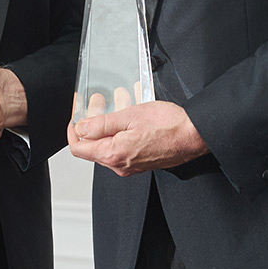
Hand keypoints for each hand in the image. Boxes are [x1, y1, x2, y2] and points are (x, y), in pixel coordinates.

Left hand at [68, 100, 208, 175]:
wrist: (195, 136)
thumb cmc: (169, 126)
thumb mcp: (130, 116)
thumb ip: (101, 124)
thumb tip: (81, 128)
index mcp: (113, 155)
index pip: (78, 148)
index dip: (72, 131)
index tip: (75, 117)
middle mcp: (120, 165)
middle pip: (92, 147)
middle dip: (92, 123)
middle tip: (97, 103)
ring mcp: (131, 166)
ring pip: (108, 146)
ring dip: (107, 125)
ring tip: (116, 102)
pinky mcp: (141, 163)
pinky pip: (122, 148)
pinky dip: (120, 131)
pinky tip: (129, 116)